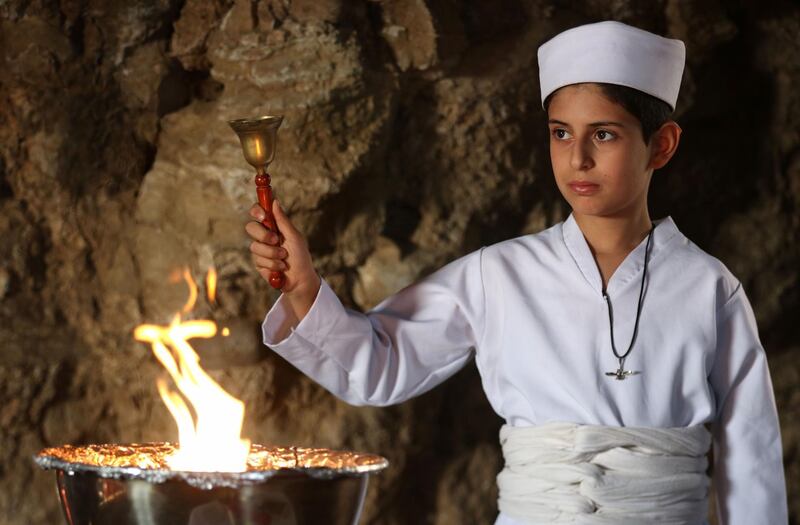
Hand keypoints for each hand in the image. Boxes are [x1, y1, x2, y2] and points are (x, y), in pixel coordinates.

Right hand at [245, 200, 320, 318]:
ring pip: (255, 246)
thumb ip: (283, 221)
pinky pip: (258, 259)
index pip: (259, 213)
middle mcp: (265, 236)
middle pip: (251, 227)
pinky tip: (280, 268)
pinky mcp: (258, 263)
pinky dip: (272, 264)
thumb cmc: (300, 257)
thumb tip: (275, 201)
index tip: (262, 215)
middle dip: (263, 235)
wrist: (300, 279)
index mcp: (274, 226)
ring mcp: (260, 249)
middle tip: (276, 240)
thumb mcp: (294, 237)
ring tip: (284, 259)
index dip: (256, 210)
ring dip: (272, 253)